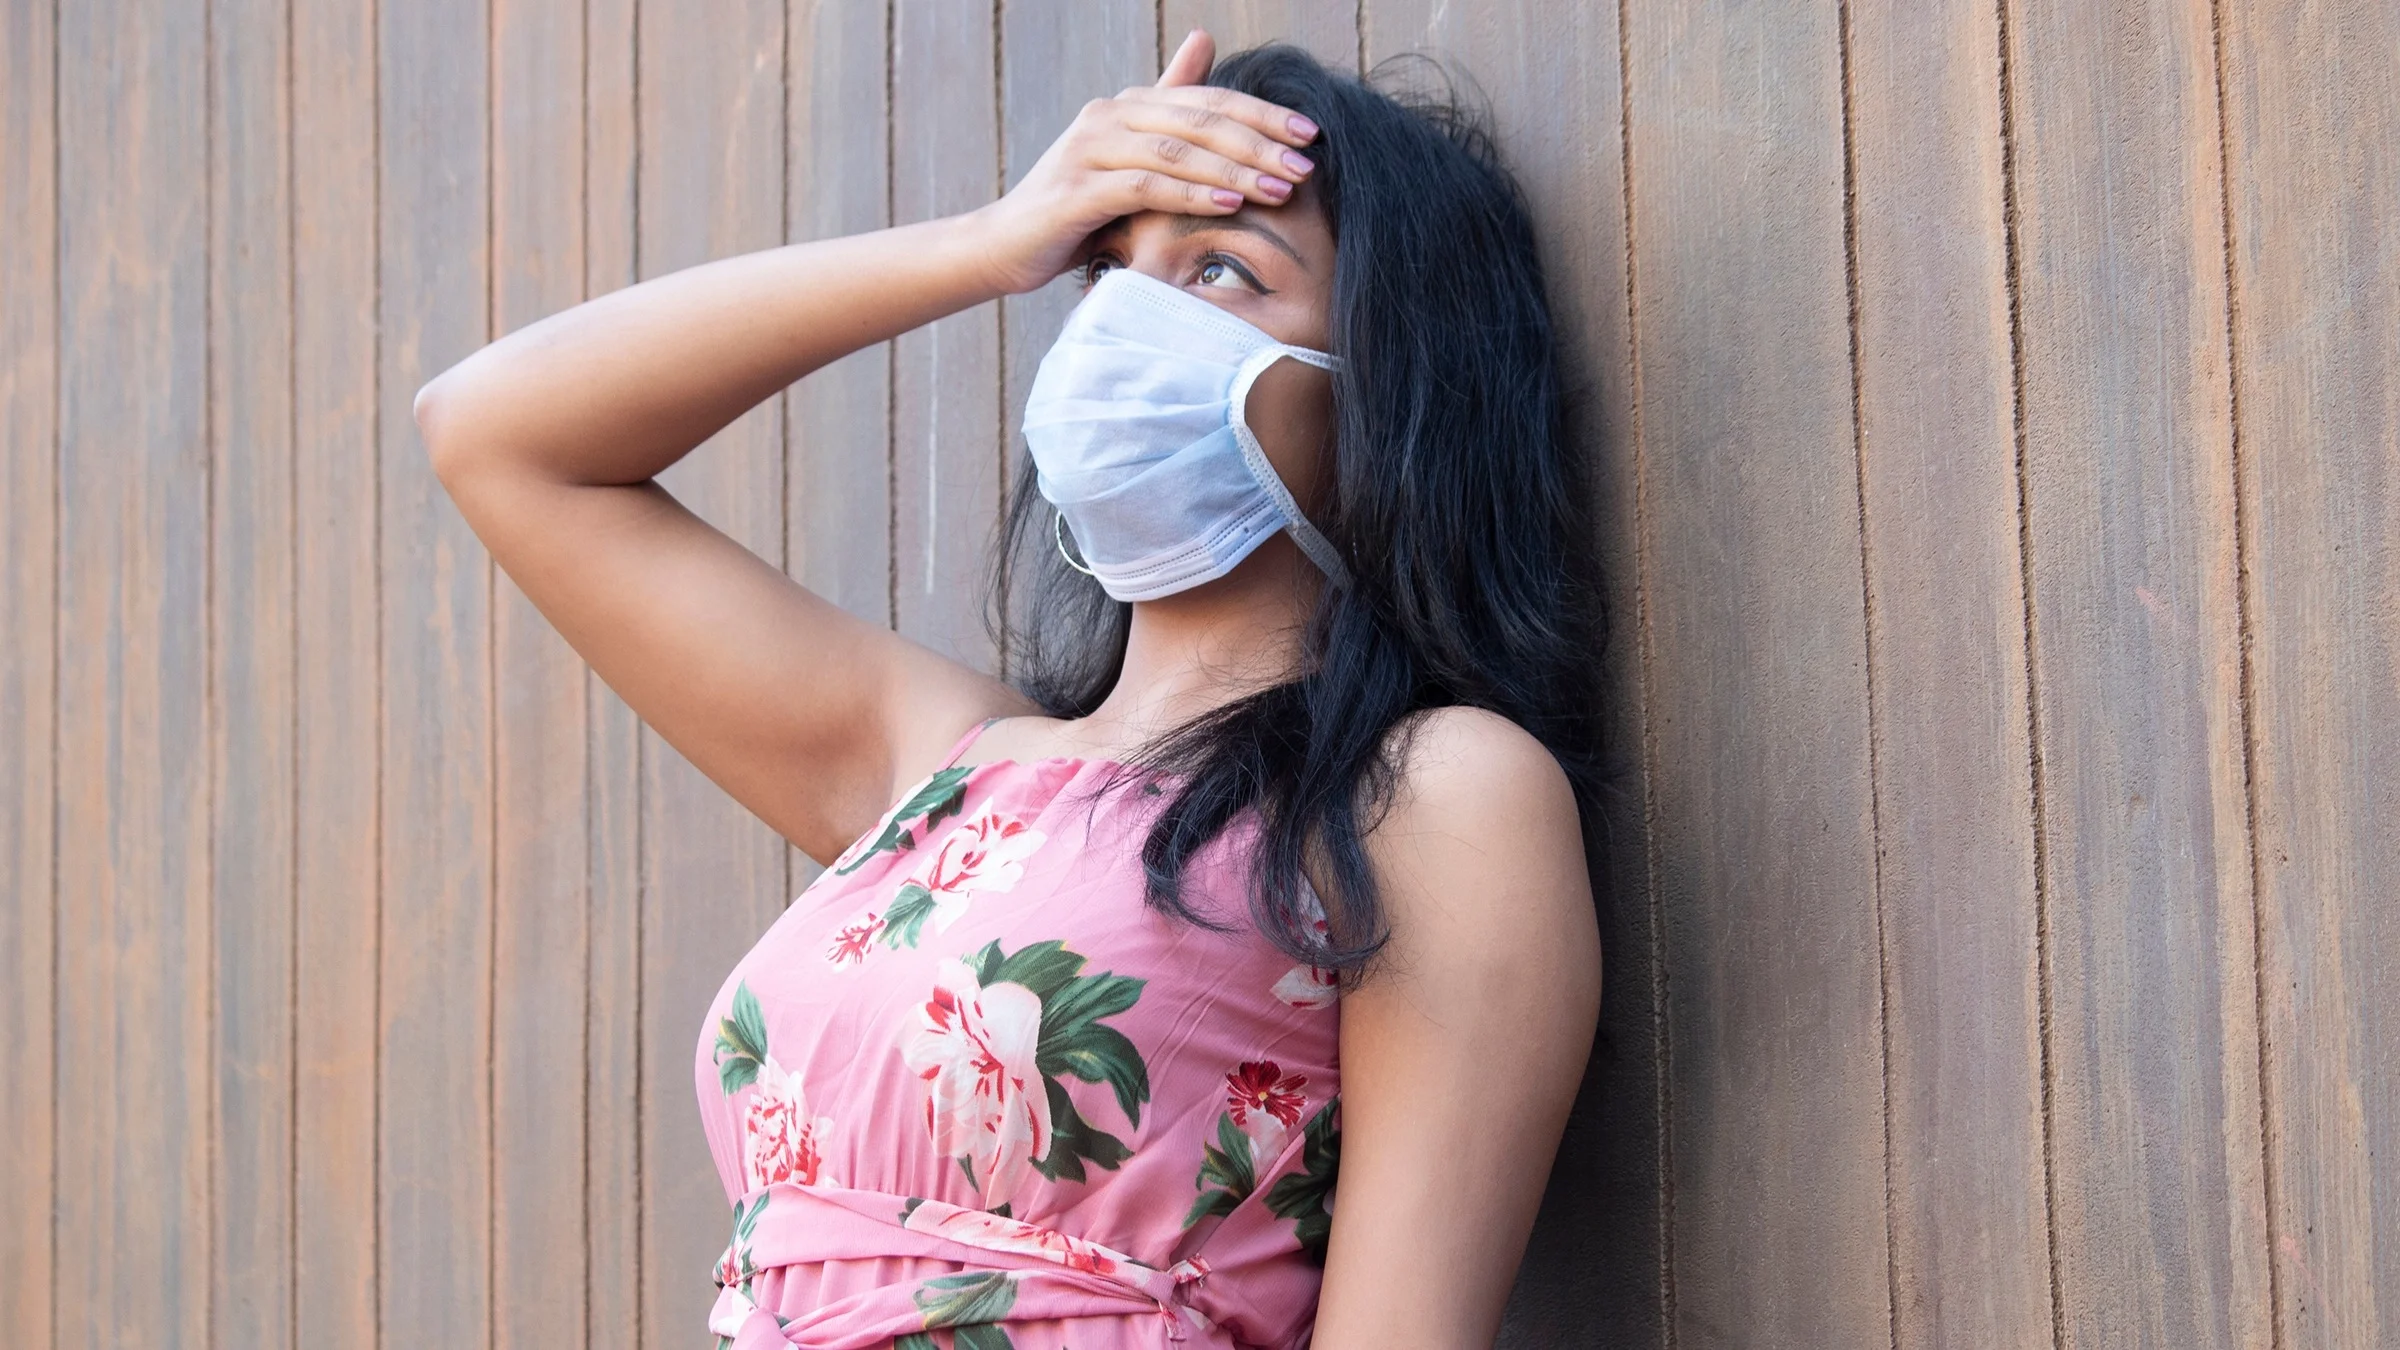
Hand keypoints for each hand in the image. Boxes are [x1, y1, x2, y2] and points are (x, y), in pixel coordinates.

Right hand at [968, 28, 1321, 294]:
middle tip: (1306, 164)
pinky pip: (1146, 185)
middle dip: (1260, 141)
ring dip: (1235, 168)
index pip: (1208, 101)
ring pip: (1177, 150)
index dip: (1262, 114)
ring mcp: (1090, 149)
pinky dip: (1192, 192)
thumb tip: (1203, 40)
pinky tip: (1229, 202)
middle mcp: (1109, 117)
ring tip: (1280, 187)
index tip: (1311, 135)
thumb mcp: (1129, 160)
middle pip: (1199, 120)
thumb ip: (1167, 108)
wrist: (1005, 247)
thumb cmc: (1076, 209)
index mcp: (1128, 106)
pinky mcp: (1078, 190)